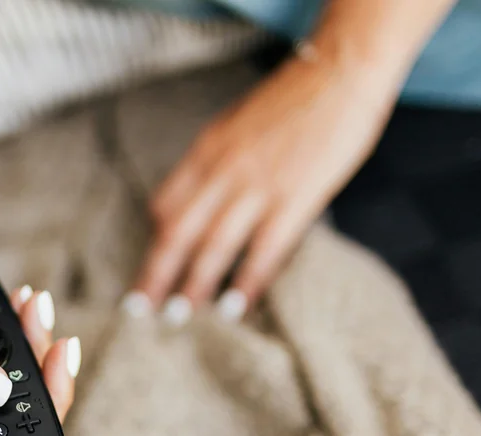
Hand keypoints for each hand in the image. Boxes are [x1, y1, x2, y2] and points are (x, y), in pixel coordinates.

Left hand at [129, 50, 397, 323]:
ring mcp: (257, 186)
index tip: (150, 269)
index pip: (166, 204)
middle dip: (155, 274)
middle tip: (139, 310)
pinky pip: (262, 251)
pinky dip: (245, 283)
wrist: (340, 70)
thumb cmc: (294, 100)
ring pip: (213, 247)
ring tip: (178, 319)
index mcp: (207, 150)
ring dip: (193, 287)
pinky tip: (233, 308)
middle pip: (177, 232)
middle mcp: (223, 170)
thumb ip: (219, 161)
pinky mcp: (294, 199)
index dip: (156, 241)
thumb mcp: (239, 125)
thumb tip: (206, 198)